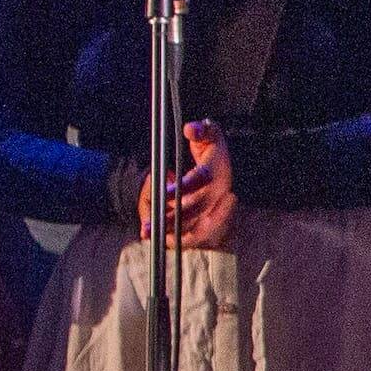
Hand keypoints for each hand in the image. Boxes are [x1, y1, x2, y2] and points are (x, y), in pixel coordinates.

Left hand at [152, 121, 239, 250]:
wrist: (218, 162)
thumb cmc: (208, 145)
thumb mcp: (207, 133)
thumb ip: (200, 130)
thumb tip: (191, 130)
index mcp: (219, 168)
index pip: (202, 179)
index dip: (185, 187)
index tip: (165, 192)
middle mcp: (221, 191)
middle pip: (198, 207)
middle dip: (174, 215)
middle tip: (152, 220)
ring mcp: (216, 208)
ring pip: (196, 225)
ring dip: (172, 231)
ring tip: (149, 232)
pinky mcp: (209, 220)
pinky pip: (196, 235)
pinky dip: (178, 239)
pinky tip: (160, 240)